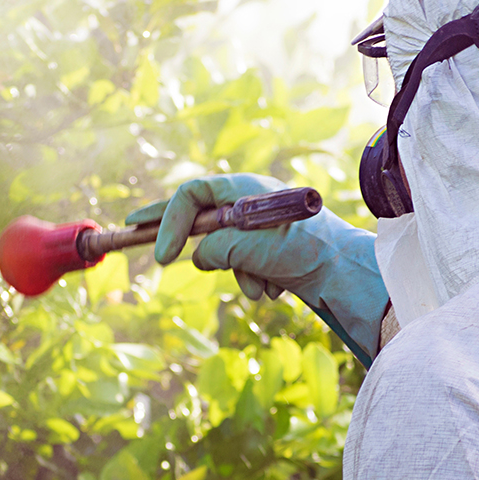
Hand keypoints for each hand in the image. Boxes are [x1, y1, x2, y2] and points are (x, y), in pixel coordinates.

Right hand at [128, 174, 389, 360]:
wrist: (345, 272)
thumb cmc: (303, 249)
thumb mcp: (250, 247)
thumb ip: (214, 249)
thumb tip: (197, 258)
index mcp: (244, 190)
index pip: (192, 194)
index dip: (169, 221)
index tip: (161, 255)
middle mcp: (249, 204)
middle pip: (198, 212)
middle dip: (174, 230)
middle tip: (133, 226)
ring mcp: (258, 228)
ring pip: (221, 251)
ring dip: (236, 274)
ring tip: (260, 286)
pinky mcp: (268, 251)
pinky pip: (242, 267)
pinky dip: (252, 281)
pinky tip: (275, 289)